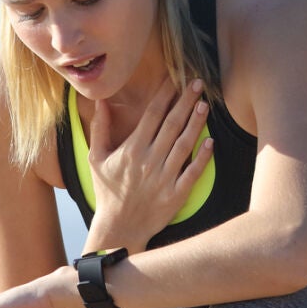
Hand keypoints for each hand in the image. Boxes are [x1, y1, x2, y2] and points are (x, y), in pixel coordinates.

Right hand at [87, 77, 215, 247]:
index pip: (152, 115)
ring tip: (205, 104)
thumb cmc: (107, 191)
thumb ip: (100, 128)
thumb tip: (101, 101)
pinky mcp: (175, 195)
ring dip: (196, 123)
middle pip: (171, 125)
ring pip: (183, 145)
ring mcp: (163, 178)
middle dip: (185, 101)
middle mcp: (148, 161)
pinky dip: (202, 158)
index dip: (165, 95)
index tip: (175, 79)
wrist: (118, 228)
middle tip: (197, 83)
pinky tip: (210, 142)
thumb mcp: (96, 158)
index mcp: (131, 150)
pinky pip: (192, 173)